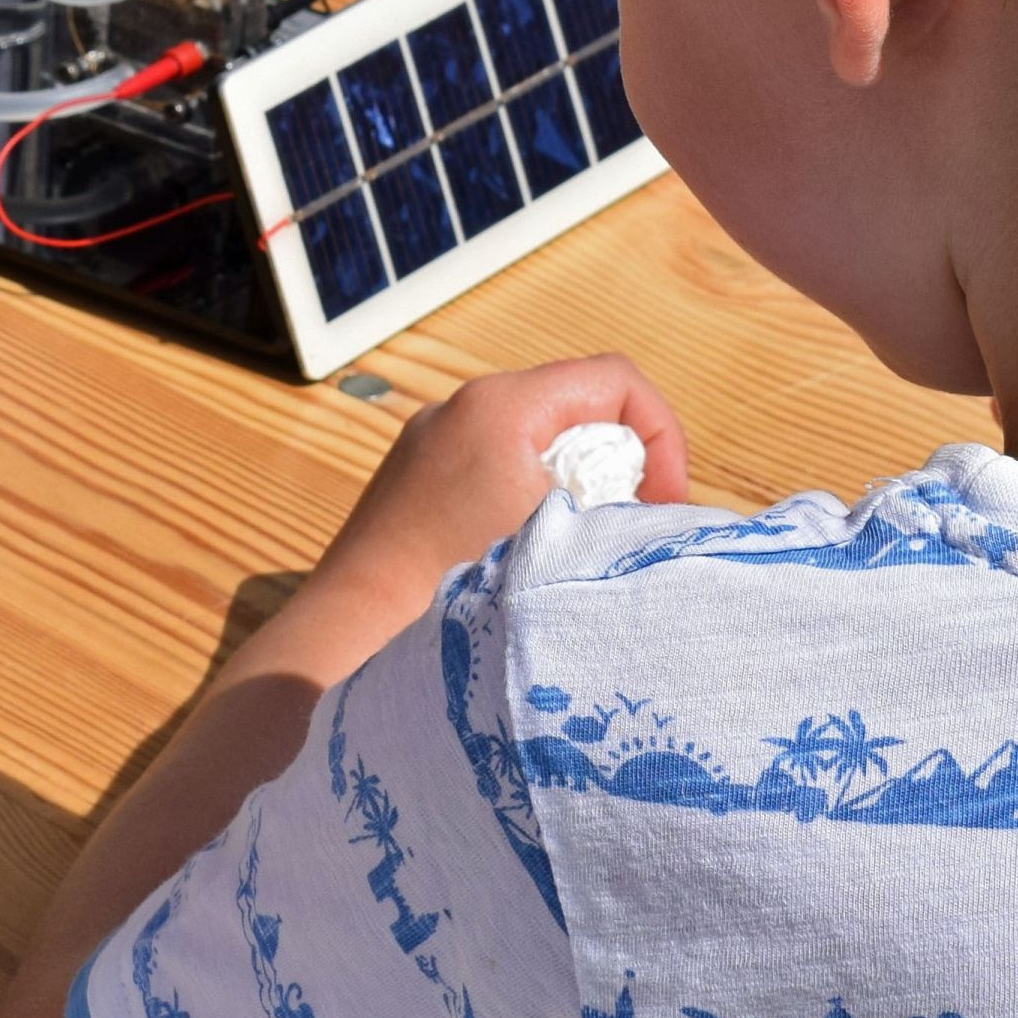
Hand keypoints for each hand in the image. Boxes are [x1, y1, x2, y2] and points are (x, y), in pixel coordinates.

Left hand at [306, 356, 685, 636]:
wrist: (354, 637)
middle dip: (620, 466)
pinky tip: (524, 560)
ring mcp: (431, 443)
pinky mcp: (414, 482)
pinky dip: (529, 501)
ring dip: (575, 488)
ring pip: (537, 442)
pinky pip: (494, 469)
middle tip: (625, 532)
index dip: (660, 436)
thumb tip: (663, 519)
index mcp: (503, 404)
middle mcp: (461, 408)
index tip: (663, 505)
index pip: (617, 380)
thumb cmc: (460, 589)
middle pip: (578, 409)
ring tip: (577, 552)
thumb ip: (625, 514)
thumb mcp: (564, 541)